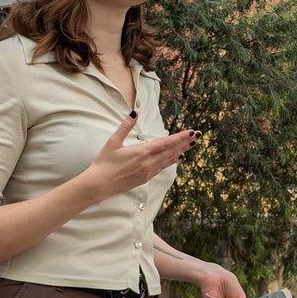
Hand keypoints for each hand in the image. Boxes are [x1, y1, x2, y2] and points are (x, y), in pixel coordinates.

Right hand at [82, 113, 197, 201]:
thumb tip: (134, 113)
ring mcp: (148, 172)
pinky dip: (171, 161)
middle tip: (197, 136)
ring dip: (180, 151)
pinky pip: (162, 168)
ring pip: (169, 160)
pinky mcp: (146, 178)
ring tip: (191, 145)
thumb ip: (125, 127)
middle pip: (171, 151)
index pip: (166, 143)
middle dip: (184, 143)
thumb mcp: (113, 142)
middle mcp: (149, 162)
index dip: (180, 137)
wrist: (99, 185)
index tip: (190, 132)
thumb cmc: (104, 163)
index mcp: (142, 152)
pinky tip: (177, 158)